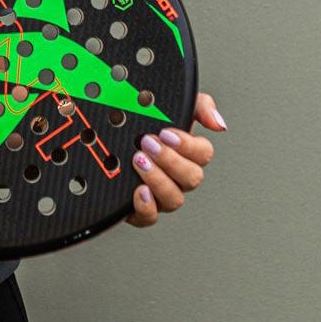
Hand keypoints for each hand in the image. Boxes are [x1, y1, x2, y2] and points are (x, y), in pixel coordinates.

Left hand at [125, 92, 224, 227]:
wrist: (102, 137)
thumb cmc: (141, 123)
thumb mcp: (169, 104)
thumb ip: (199, 106)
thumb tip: (218, 123)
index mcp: (186, 152)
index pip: (203, 153)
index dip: (188, 145)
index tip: (167, 133)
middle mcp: (177, 176)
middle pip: (192, 178)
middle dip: (170, 160)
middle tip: (148, 143)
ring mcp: (160, 194)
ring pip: (174, 199)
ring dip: (158, 180)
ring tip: (139, 161)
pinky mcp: (140, 208)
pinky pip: (149, 217)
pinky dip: (146, 207)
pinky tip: (138, 191)